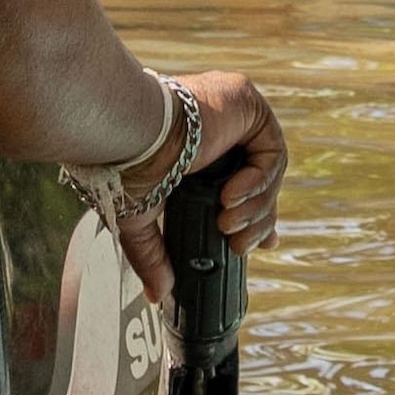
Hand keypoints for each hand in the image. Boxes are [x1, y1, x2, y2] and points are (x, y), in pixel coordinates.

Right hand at [93, 66, 284, 274]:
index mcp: (198, 148)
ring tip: (228, 227)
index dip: (257, 214)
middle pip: (261, 178)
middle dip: (259, 220)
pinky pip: (270, 150)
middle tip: (240, 248)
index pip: (242, 178)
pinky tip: (230, 199)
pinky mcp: (245, 99)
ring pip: (268, 169)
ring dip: (255, 208)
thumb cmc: (124, 164)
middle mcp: (218, 125)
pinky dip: (257, 182)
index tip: (263, 244)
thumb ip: (152, 254)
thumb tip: (156, 295)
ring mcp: (233, 110)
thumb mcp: (139, 217)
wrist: (128, 134)